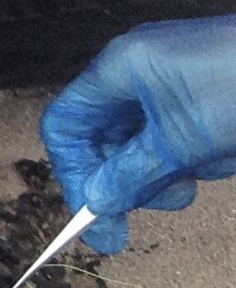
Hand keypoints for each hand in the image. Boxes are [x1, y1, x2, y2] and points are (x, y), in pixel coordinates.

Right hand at [43, 17, 235, 253]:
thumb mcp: (184, 143)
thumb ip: (133, 174)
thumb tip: (96, 201)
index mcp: (119, 68)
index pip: (67, 124)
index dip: (73, 172)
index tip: (93, 216)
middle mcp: (137, 71)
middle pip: (103, 137)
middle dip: (124, 178)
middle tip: (139, 219)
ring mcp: (170, 81)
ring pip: (143, 142)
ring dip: (164, 171)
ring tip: (196, 179)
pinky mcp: (200, 94)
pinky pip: (176, 135)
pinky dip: (192, 156)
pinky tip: (220, 157)